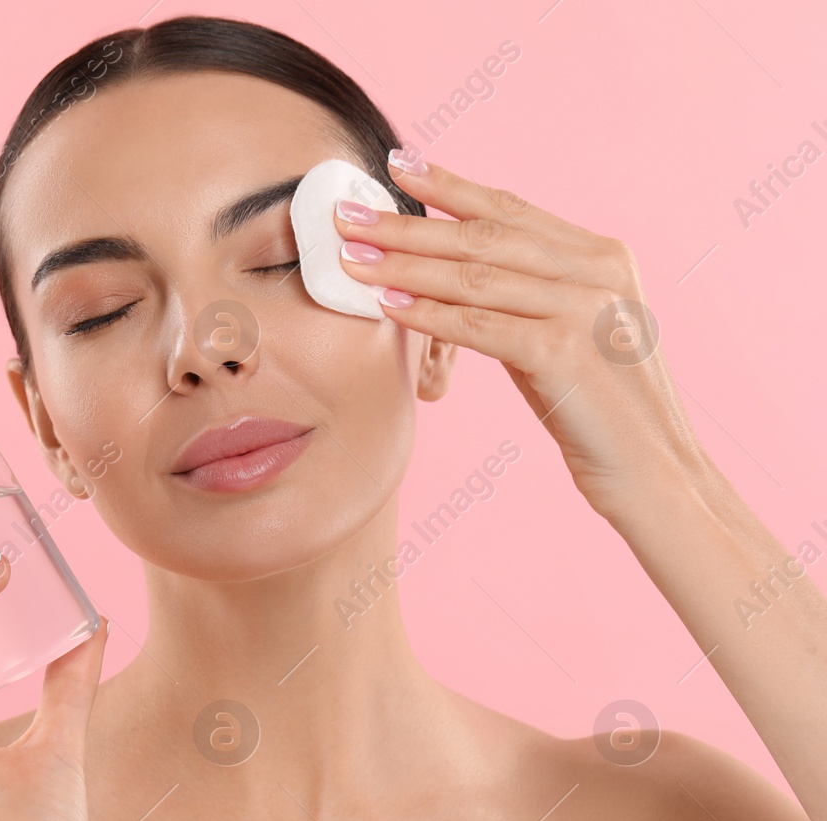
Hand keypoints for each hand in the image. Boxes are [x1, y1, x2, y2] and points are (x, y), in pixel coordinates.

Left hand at [336, 151, 711, 523]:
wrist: (657, 471)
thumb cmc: (599, 407)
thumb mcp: (568, 332)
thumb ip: (527, 294)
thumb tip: (449, 269)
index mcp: (601, 256)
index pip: (511, 209)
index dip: (450, 184)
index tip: (398, 164)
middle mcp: (598, 272)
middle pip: (484, 236)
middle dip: (409, 223)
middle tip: (348, 214)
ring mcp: (585, 310)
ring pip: (476, 277)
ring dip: (405, 265)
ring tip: (352, 257)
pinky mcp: (567, 354)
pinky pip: (481, 326)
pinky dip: (430, 314)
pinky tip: (388, 305)